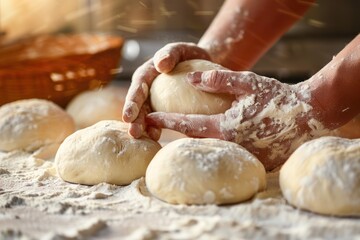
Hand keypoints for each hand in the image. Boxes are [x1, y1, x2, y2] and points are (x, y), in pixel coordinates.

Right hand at [122, 42, 210, 138]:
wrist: (202, 64)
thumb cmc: (188, 54)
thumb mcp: (180, 49)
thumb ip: (169, 53)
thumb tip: (160, 65)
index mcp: (146, 74)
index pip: (137, 88)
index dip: (132, 102)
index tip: (128, 116)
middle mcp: (147, 89)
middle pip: (139, 106)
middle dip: (135, 120)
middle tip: (134, 133)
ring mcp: (156, 100)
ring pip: (148, 115)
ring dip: (145, 127)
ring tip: (146, 138)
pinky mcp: (165, 109)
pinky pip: (162, 120)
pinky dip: (159, 128)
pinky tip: (159, 138)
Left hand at [146, 70, 328, 169]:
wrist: (309, 115)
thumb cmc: (278, 96)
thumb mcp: (248, 82)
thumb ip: (217, 80)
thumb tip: (189, 78)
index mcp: (225, 128)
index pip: (187, 126)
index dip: (166, 121)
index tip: (149, 119)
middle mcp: (230, 146)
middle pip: (195, 142)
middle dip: (176, 135)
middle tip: (158, 127)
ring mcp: (243, 157)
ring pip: (211, 150)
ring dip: (195, 143)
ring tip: (179, 134)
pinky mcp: (256, 163)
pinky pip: (230, 156)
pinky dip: (218, 148)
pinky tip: (213, 141)